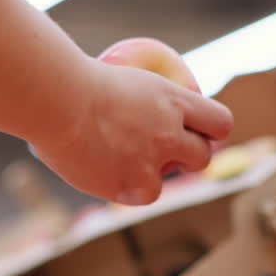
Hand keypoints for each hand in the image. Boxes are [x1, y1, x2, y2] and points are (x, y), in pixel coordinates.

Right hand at [30, 59, 232, 204]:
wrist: (56, 100)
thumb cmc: (71, 80)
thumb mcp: (114, 80)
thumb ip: (131, 101)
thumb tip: (124, 107)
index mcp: (173, 100)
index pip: (219, 121)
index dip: (211, 130)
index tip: (197, 131)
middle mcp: (169, 133)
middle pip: (203, 156)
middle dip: (190, 157)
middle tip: (171, 155)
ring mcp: (150, 162)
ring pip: (166, 182)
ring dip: (151, 176)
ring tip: (124, 164)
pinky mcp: (128, 186)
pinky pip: (135, 194)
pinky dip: (123, 188)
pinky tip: (103, 174)